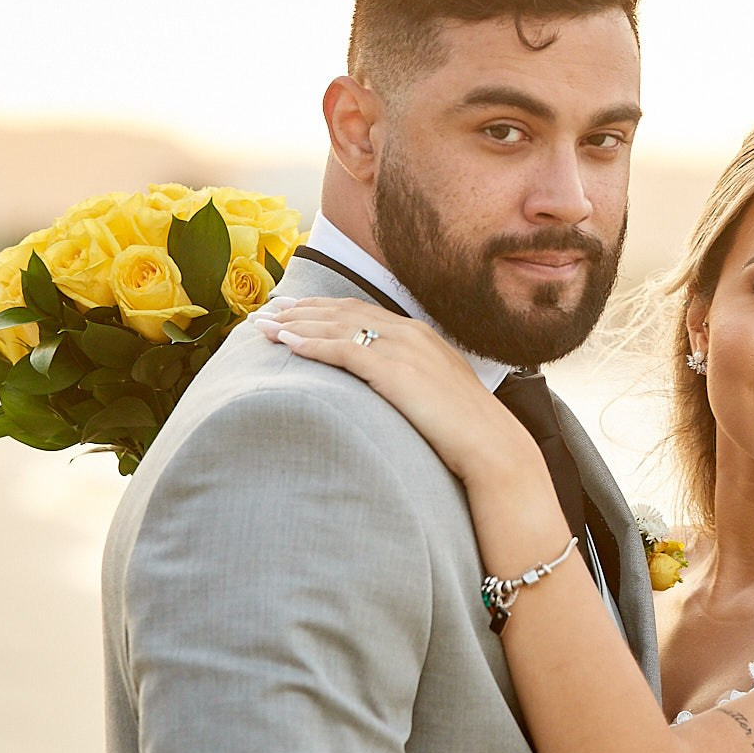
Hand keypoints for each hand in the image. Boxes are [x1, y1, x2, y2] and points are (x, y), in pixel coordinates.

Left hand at [257, 298, 537, 486]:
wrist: (490, 444)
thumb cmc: (466, 430)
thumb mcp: (438, 392)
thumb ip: (413, 380)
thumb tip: (390, 389)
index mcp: (420, 334)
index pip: (361, 311)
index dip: (323, 308)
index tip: (294, 309)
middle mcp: (409, 332)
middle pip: (342, 311)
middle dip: (300, 309)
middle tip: (266, 311)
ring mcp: (401, 348)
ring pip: (336, 325)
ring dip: (295, 323)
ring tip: (263, 326)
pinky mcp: (392, 369)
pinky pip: (342, 349)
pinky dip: (311, 343)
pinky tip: (287, 344)